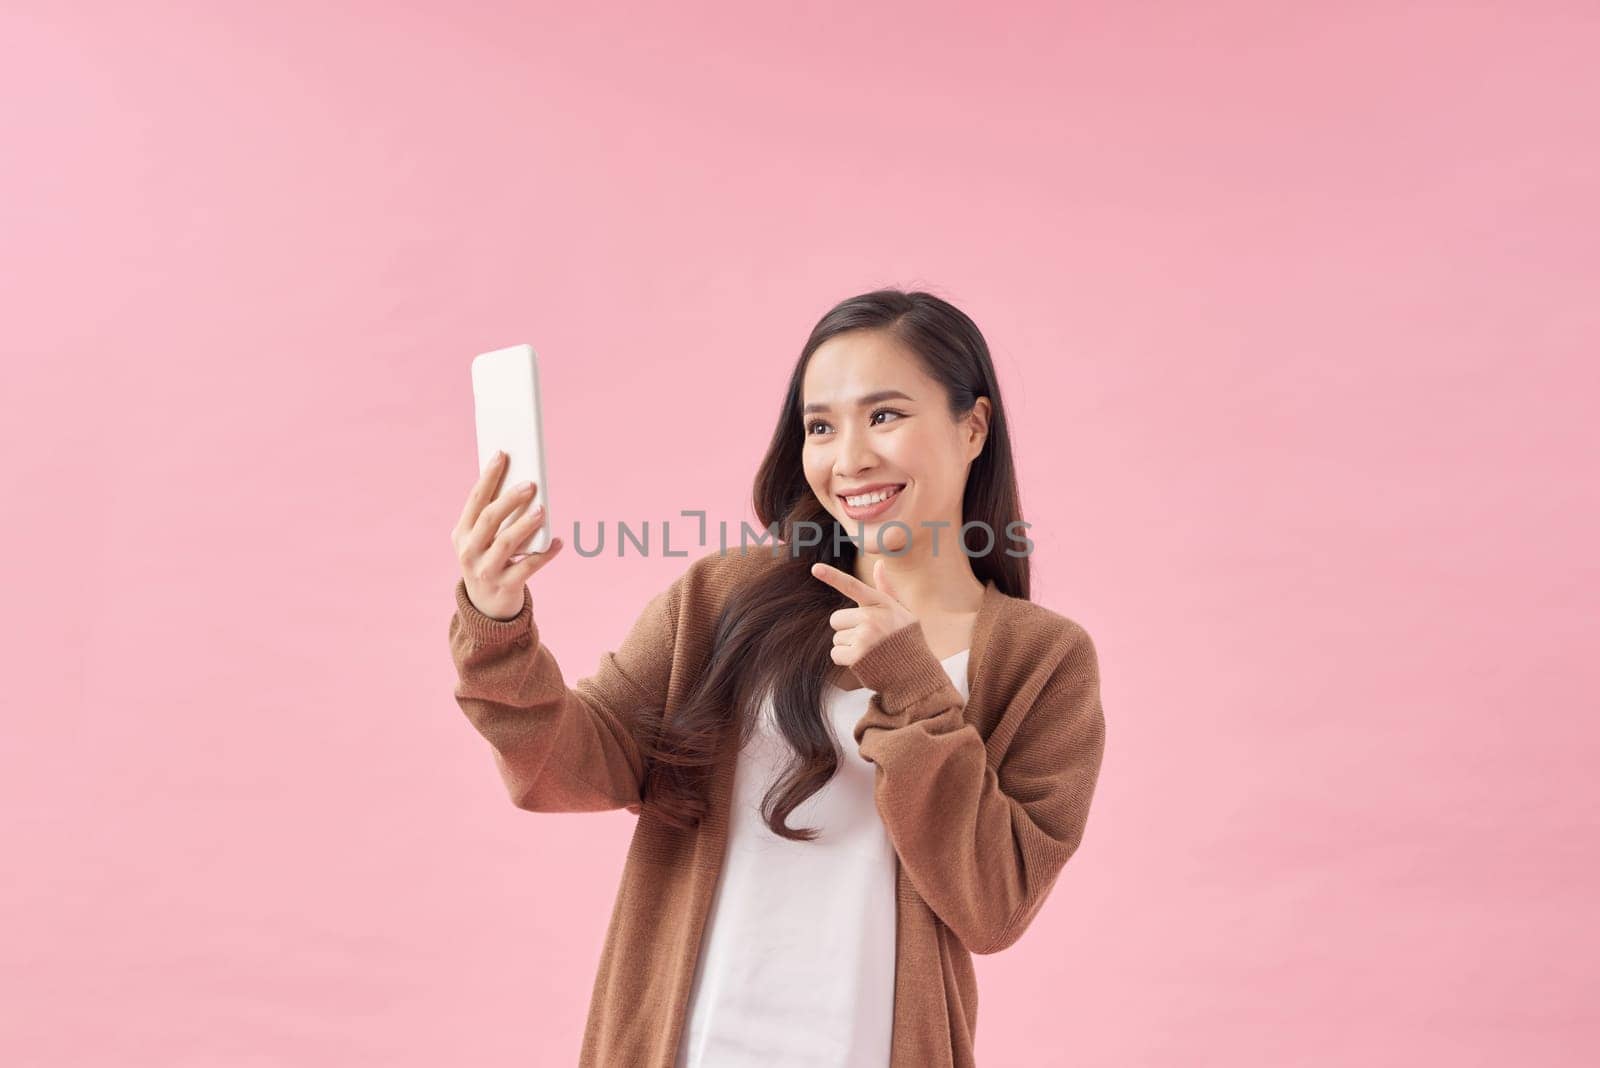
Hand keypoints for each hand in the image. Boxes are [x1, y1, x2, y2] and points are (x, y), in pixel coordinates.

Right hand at [452, 450, 563, 619]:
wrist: (485, 608)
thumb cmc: (488, 561)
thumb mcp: (482, 540)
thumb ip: (495, 516)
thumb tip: (522, 481)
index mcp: (461, 534)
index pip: (475, 499)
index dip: (488, 476)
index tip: (502, 454)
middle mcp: (468, 551)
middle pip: (489, 519)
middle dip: (509, 499)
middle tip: (531, 483)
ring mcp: (484, 571)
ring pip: (506, 543)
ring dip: (525, 524)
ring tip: (542, 510)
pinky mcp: (504, 587)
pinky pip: (527, 567)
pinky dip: (545, 554)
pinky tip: (559, 542)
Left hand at [810, 559, 919, 666]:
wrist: (915, 673)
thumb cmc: (906, 639)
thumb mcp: (901, 611)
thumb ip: (886, 589)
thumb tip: (879, 563)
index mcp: (881, 603)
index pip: (852, 586)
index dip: (832, 576)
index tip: (815, 568)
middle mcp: (872, 617)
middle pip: (836, 619)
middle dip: (846, 629)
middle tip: (868, 638)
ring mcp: (865, 636)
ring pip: (836, 638)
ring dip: (848, 646)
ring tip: (870, 651)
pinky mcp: (858, 656)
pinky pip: (835, 654)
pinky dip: (845, 660)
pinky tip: (864, 661)